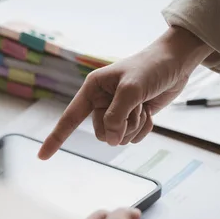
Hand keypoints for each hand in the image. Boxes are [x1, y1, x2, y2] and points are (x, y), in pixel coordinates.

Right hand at [38, 26, 211, 156]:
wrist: (177, 61)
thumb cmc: (152, 67)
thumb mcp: (132, 89)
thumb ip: (117, 116)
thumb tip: (110, 140)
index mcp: (93, 89)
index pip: (70, 118)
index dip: (55, 138)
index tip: (42, 157)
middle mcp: (101, 101)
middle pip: (101, 133)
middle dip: (120, 126)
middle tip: (135, 108)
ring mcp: (117, 111)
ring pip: (117, 138)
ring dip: (133, 127)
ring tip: (143, 107)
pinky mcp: (131, 118)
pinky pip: (132, 138)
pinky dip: (143, 129)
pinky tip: (149, 113)